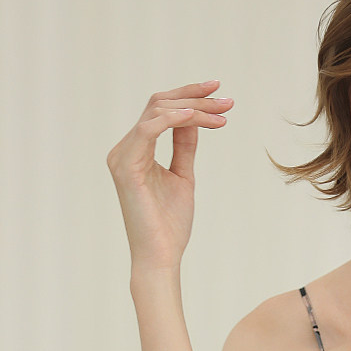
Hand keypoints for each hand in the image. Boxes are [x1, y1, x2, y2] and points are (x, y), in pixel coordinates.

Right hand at [105, 80, 233, 272]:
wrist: (161, 256)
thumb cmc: (170, 224)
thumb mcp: (182, 176)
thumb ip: (184, 146)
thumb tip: (194, 119)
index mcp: (136, 150)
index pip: (161, 110)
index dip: (190, 97)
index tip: (221, 94)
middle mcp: (124, 148)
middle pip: (159, 103)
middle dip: (196, 98)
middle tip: (227, 101)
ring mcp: (122, 155)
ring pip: (157, 111)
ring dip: (193, 108)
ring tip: (222, 114)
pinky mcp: (126, 166)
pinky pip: (149, 129)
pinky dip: (174, 119)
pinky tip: (197, 118)